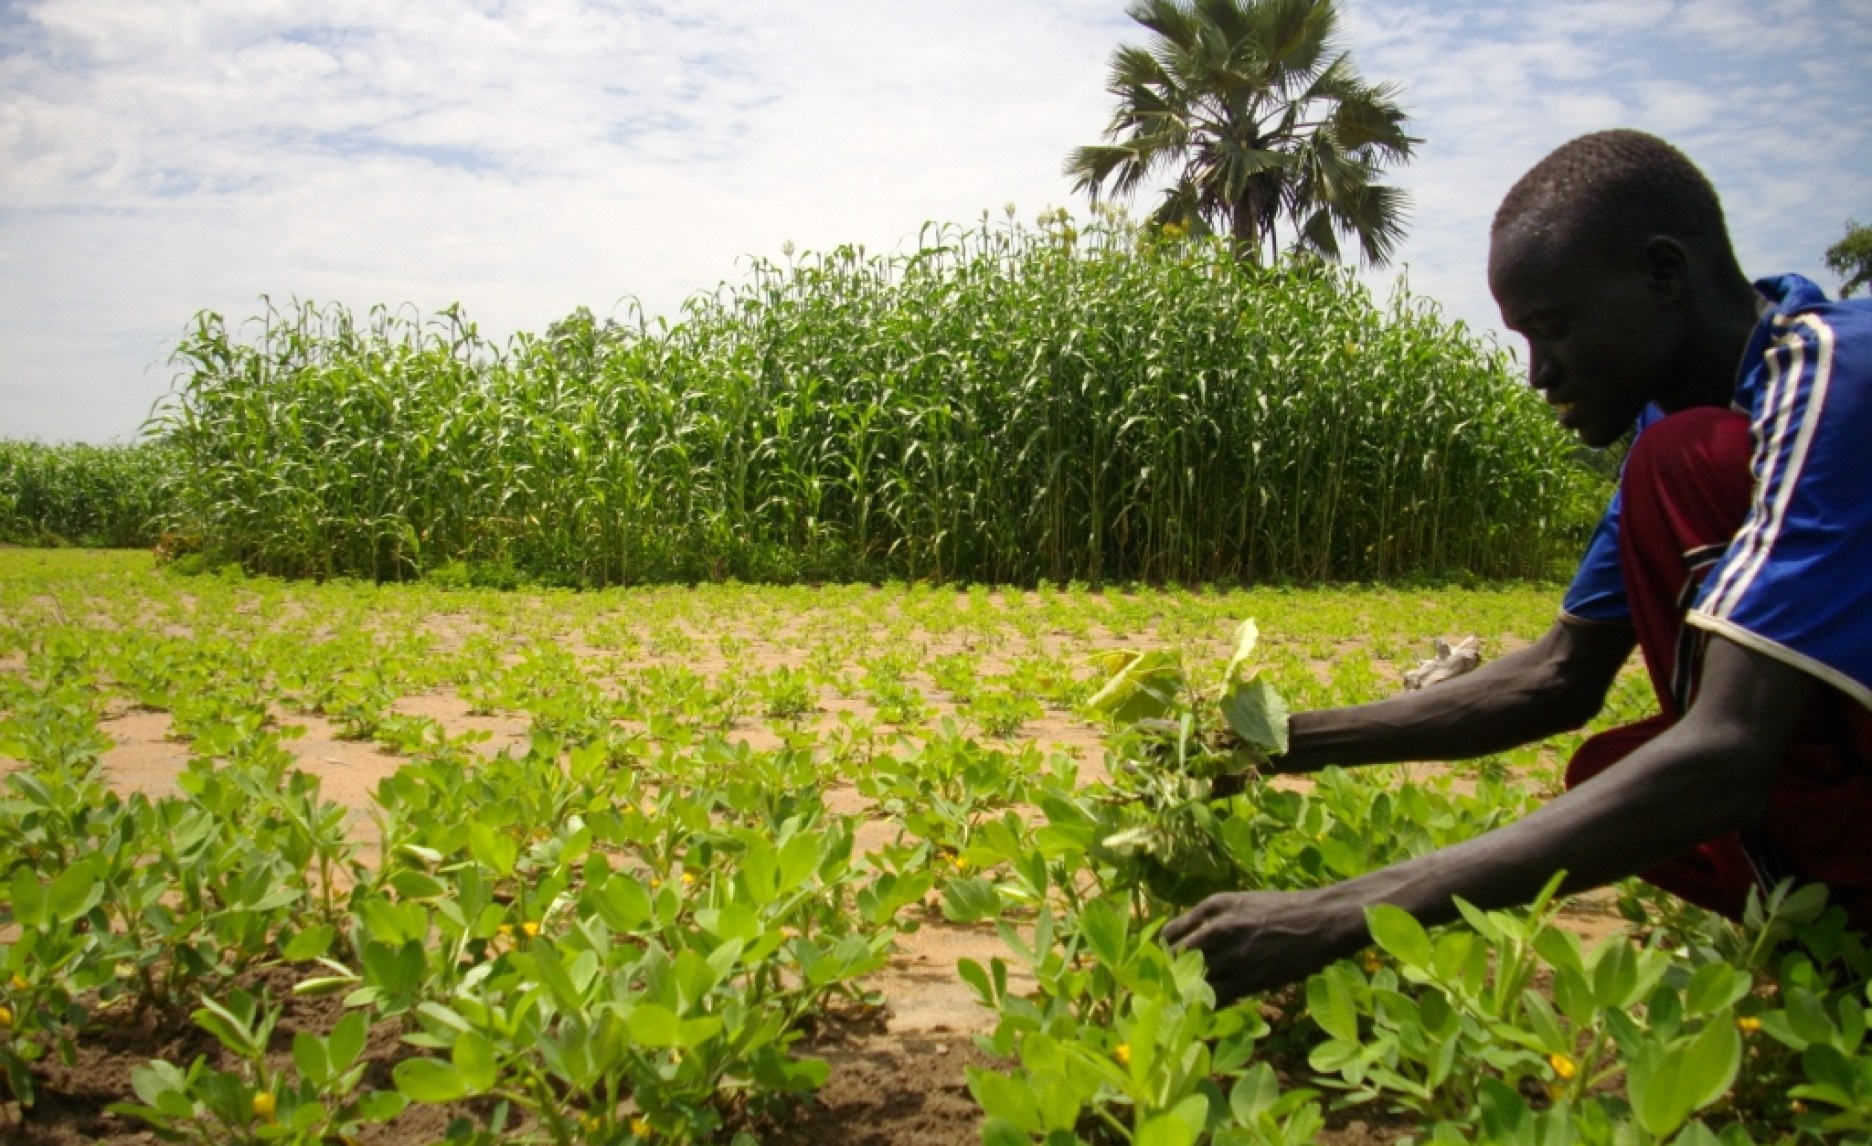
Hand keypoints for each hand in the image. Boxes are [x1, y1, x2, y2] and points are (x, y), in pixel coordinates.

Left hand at [1162, 888, 1360, 1003]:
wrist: (1320, 920)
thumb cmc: (1283, 910)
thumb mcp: (1242, 902)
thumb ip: (1213, 918)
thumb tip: (1186, 940)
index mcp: (1214, 906)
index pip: (1170, 933)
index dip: (1163, 951)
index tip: (1164, 962)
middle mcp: (1218, 928)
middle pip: (1175, 958)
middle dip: (1170, 973)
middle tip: (1170, 986)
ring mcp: (1233, 955)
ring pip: (1193, 980)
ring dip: (1188, 991)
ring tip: (1185, 1000)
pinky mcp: (1249, 979)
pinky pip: (1215, 998)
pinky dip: (1207, 1005)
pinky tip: (1207, 1008)